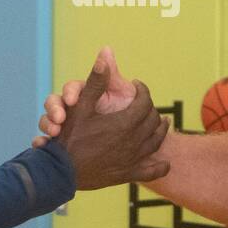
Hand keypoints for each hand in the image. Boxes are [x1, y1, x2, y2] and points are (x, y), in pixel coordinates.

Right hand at [32, 46, 134, 146]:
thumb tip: (106, 48)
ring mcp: (61, 125)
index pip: (71, 88)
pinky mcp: (59, 143)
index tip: (71, 100)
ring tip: (53, 132)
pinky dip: (41, 142)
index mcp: (82, 94)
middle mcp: (68, 108)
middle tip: (59, 119)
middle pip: (52, 104)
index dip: (69, 93)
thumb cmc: (122, 112)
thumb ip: (110, 75)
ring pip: (46, 121)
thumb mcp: (118, 93)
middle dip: (53, 110)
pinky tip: (40, 144)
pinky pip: (45, 142)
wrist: (124, 142)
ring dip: (46, 125)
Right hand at [51, 49, 169, 189]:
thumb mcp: (82, 106)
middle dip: (152, 110)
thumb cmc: (70, 137)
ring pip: (155, 142)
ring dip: (160, 131)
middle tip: (149, 105)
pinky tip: (165, 164)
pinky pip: (151, 171)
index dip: (143, 91)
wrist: (62, 172)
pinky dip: (160, 167)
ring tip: (163, 124)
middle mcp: (134, 141)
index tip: (139, 86)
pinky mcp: (128, 175)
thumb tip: (105, 53)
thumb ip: (96, 80)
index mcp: (126, 122)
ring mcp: (133, 160)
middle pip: (153, 122)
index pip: (145, 102)